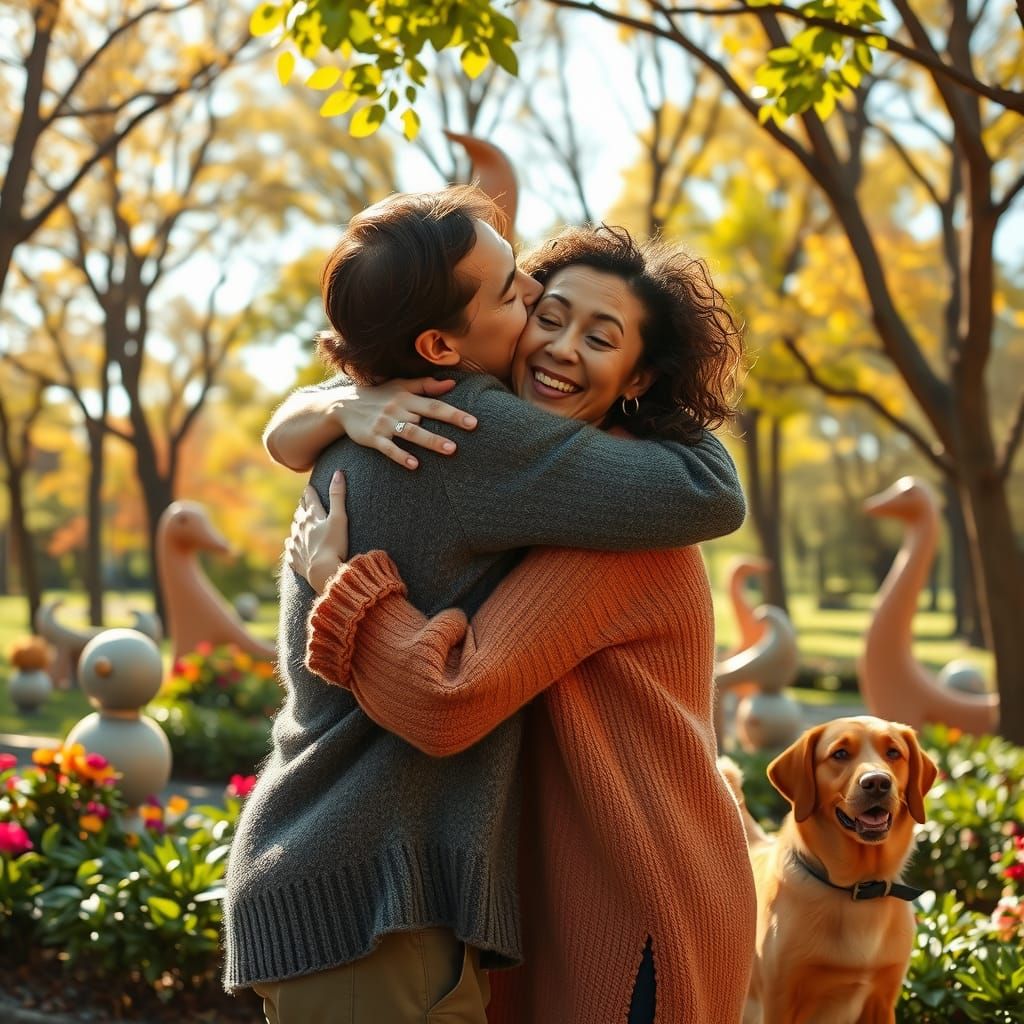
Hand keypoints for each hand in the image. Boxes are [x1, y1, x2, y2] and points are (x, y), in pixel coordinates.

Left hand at [286, 471, 348, 592]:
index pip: (309, 499)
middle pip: (300, 513)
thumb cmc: (334, 544)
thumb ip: (338, 495)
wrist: (323, 572)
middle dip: (302, 506)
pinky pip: (290, 550)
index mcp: (311, 516)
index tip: (309, 487)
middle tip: (303, 502)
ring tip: (299, 523)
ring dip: (297, 525)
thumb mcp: (339, 518)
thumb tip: (338, 472)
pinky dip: (292, 545)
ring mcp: (296, 544)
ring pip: (293, 530)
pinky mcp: (295, 559)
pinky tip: (292, 545)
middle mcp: (300, 528)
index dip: (310, 492)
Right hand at [333, 377, 476, 469]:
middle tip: (470, 430)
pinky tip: (414, 465)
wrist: (343, 405)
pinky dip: (401, 456)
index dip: (454, 412)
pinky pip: (388, 448)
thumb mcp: (400, 386)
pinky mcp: (372, 438)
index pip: (434, 404)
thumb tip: (452, 383)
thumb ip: (426, 385)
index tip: (473, 421)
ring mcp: (385, 424)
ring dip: (431, 441)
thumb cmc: (378, 395)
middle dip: (447, 424)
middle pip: (425, 417)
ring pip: (411, 433)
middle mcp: (397, 409)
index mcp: (407, 397)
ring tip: (450, 449)